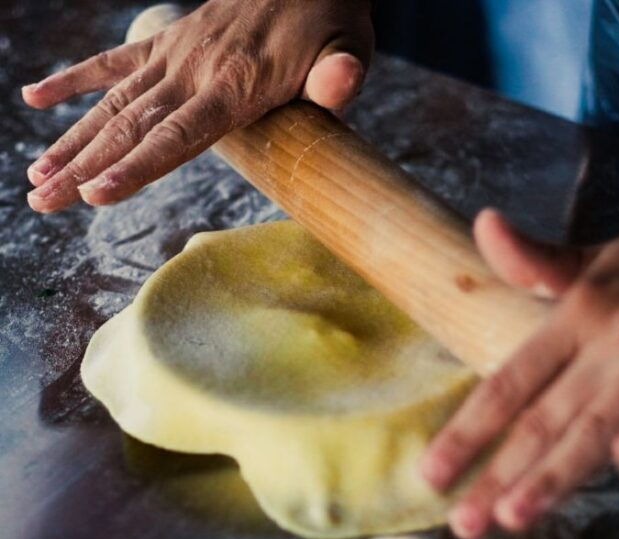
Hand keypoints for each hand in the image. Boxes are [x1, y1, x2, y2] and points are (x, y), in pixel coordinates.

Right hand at [22, 0, 373, 212]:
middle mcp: (196, 69)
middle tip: (41, 201)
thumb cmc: (331, 23)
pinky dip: (76, 79)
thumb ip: (341, 74)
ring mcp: (177, 53)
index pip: (178, 134)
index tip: (95, 195)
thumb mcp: (349, 48)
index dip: (136, 167)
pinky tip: (35, 97)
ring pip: (115, 102)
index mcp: (237, 83)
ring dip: (73, 139)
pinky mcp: (170, 40)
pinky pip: (115, 60)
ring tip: (36, 175)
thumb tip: (341, 87)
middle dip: (85, 167)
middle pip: (133, 126)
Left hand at [421, 207, 618, 538]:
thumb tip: (484, 224)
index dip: (469, 427)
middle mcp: (612, 338)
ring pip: (598, 427)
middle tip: (462, 519)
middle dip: (499, 472)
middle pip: (545, 416)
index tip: (434, 470)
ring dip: (555, 475)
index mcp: (580, 310)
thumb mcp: (604, 258)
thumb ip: (539, 261)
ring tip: (512, 515)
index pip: (512, 379)